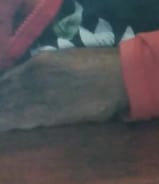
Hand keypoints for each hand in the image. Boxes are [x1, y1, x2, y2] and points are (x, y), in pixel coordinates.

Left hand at [0, 48, 129, 130]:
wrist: (122, 78)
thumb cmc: (97, 63)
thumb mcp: (64, 57)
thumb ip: (41, 66)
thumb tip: (21, 77)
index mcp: (38, 62)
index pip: (6, 78)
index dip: (1, 88)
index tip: (1, 94)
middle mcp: (34, 80)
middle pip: (4, 95)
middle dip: (1, 101)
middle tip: (1, 107)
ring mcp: (41, 99)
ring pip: (9, 109)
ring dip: (3, 114)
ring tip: (2, 119)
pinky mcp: (51, 117)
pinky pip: (23, 121)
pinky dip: (10, 123)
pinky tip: (5, 126)